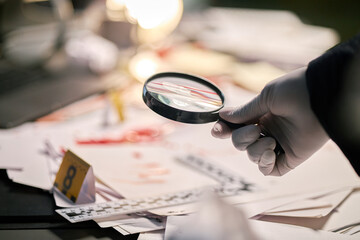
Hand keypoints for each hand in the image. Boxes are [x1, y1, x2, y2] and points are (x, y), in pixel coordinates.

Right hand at [212, 67, 328, 175]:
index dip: (224, 131)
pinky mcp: (289, 158)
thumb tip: (221, 115)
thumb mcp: (265, 98)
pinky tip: (270, 151)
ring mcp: (278, 145)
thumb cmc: (294, 91)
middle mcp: (267, 131)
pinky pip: (269, 170)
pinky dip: (265, 163)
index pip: (236, 128)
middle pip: (240, 144)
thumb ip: (244, 112)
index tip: (217, 131)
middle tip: (256, 130)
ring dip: (256, 150)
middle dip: (241, 139)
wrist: (319, 98)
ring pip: (253, 157)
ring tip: (271, 140)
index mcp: (260, 116)